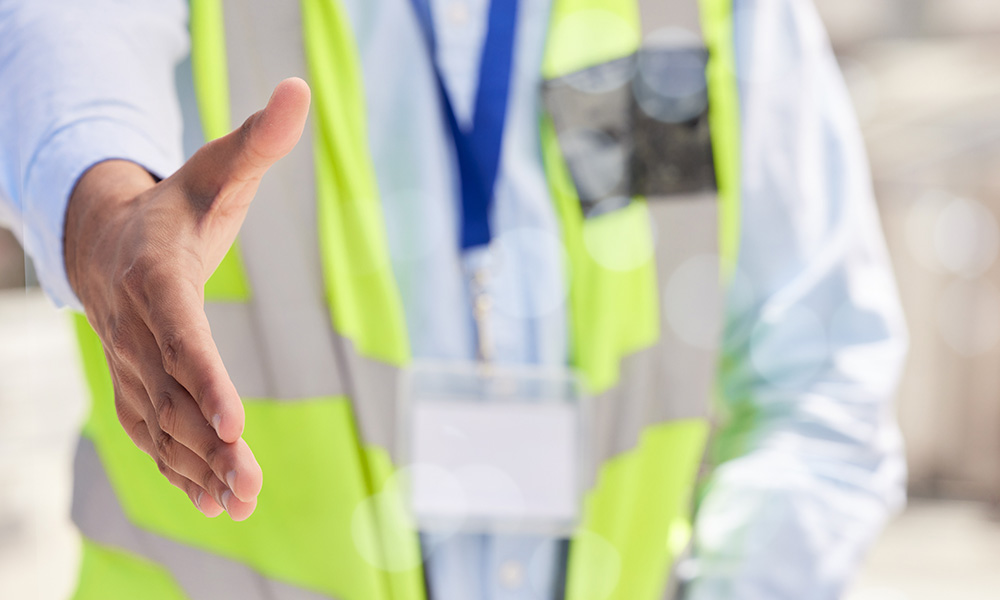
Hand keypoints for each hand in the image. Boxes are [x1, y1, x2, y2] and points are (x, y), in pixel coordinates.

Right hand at [64, 78, 310, 519]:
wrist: (107, 235)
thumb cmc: (176, 201)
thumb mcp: (217, 167)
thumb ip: (260, 137)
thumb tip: (299, 87)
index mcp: (155, 272)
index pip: (179, 330)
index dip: (204, 377)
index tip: (234, 425)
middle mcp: (135, 323)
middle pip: (171, 390)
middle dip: (208, 442)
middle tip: (249, 487)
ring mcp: (128, 357)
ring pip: (159, 420)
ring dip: (196, 466)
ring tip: (240, 505)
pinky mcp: (133, 380)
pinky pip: (149, 430)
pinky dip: (176, 466)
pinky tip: (211, 501)